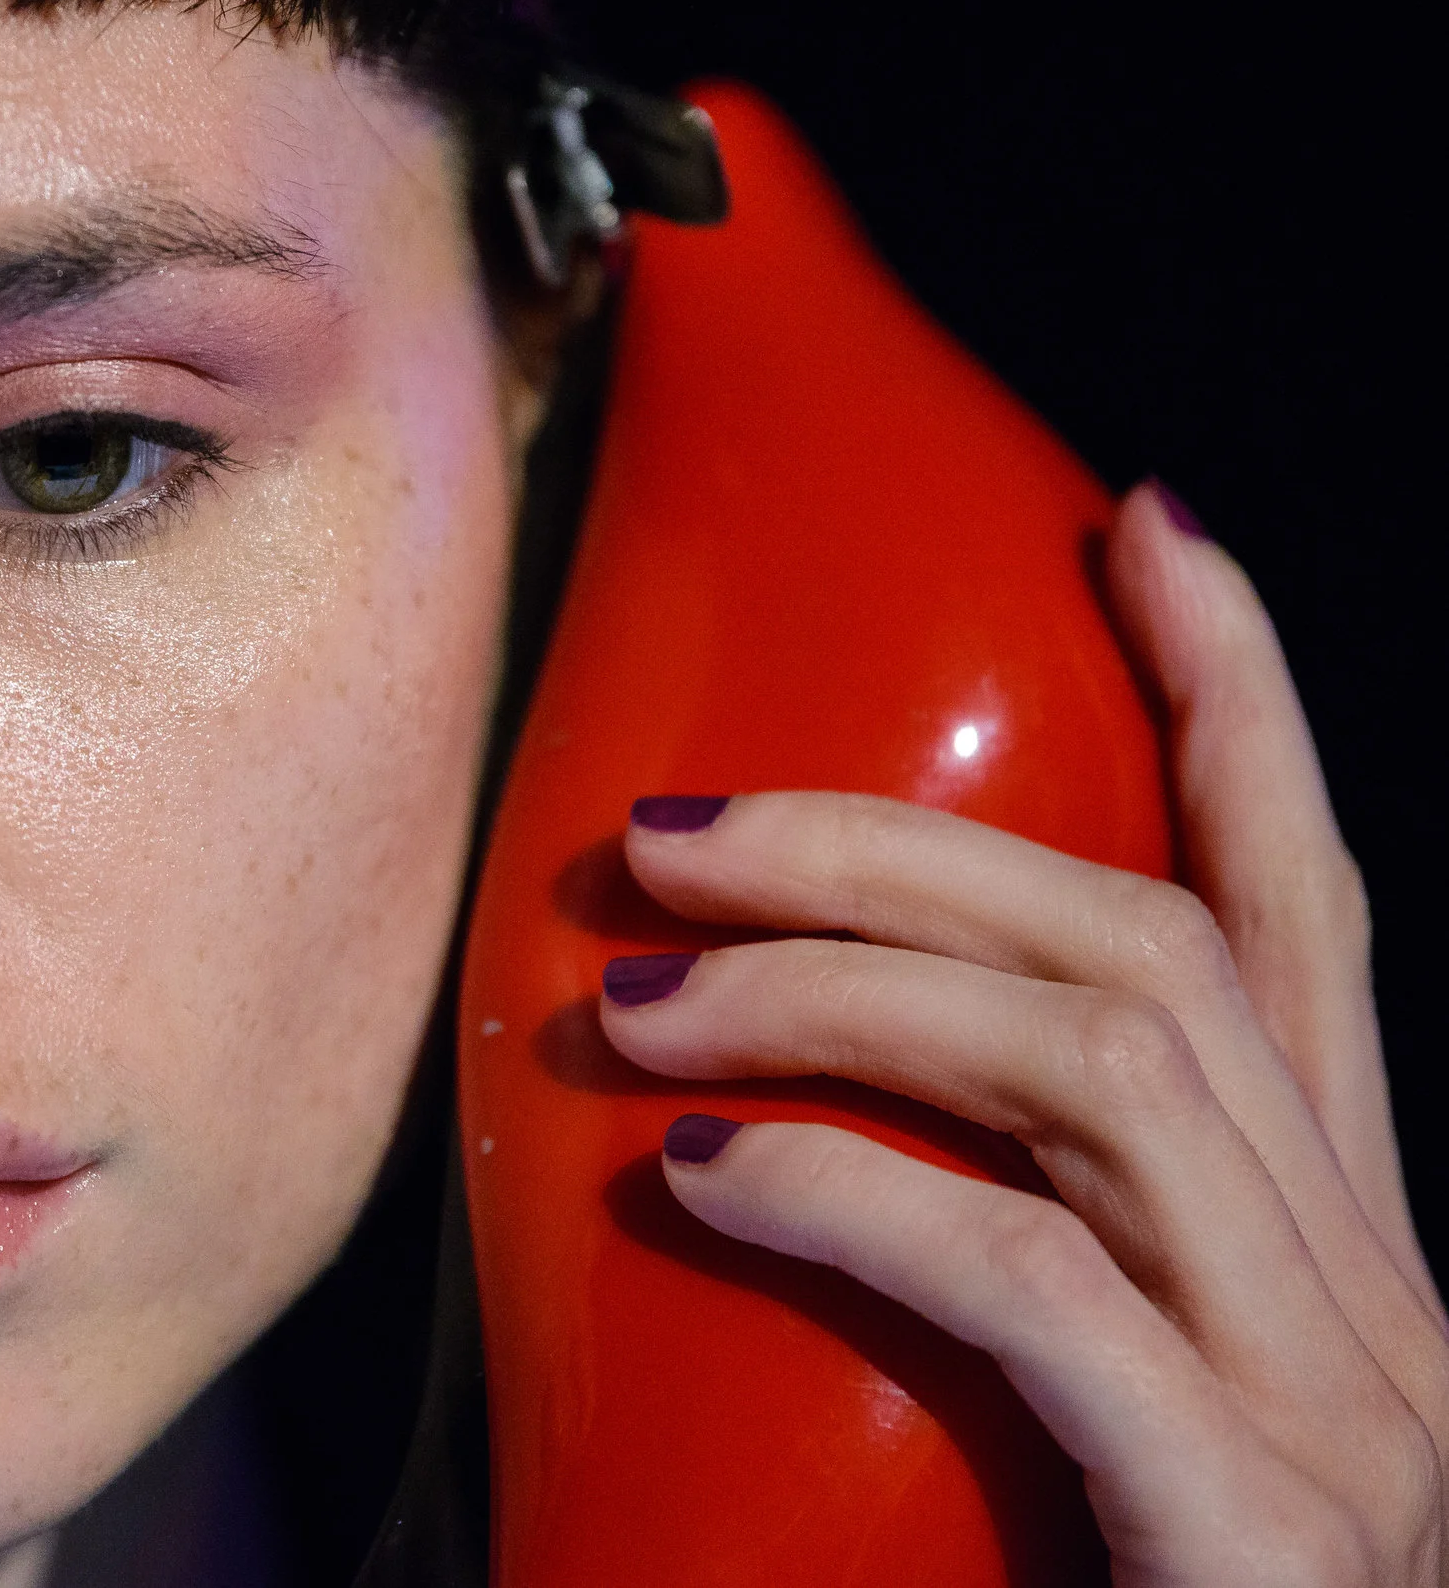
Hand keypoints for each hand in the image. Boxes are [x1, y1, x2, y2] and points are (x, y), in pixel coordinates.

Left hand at [598, 483, 1448, 1584]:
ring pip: (1106, 1071)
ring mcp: (1346, 1415)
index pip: (1302, 913)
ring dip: (846, 993)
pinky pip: (1050, 1291)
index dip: (1241, 701)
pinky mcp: (1262, 1530)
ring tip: (637, 991)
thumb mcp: (1074, 1408)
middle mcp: (1377, 1294)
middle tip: (665, 828)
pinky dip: (866, 1197)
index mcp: (1333, 1246)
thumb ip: (974, 1261)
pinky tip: (710, 1171)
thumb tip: (709, 1123)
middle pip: (1159, 951)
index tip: (1139, 523)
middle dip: (900, 846)